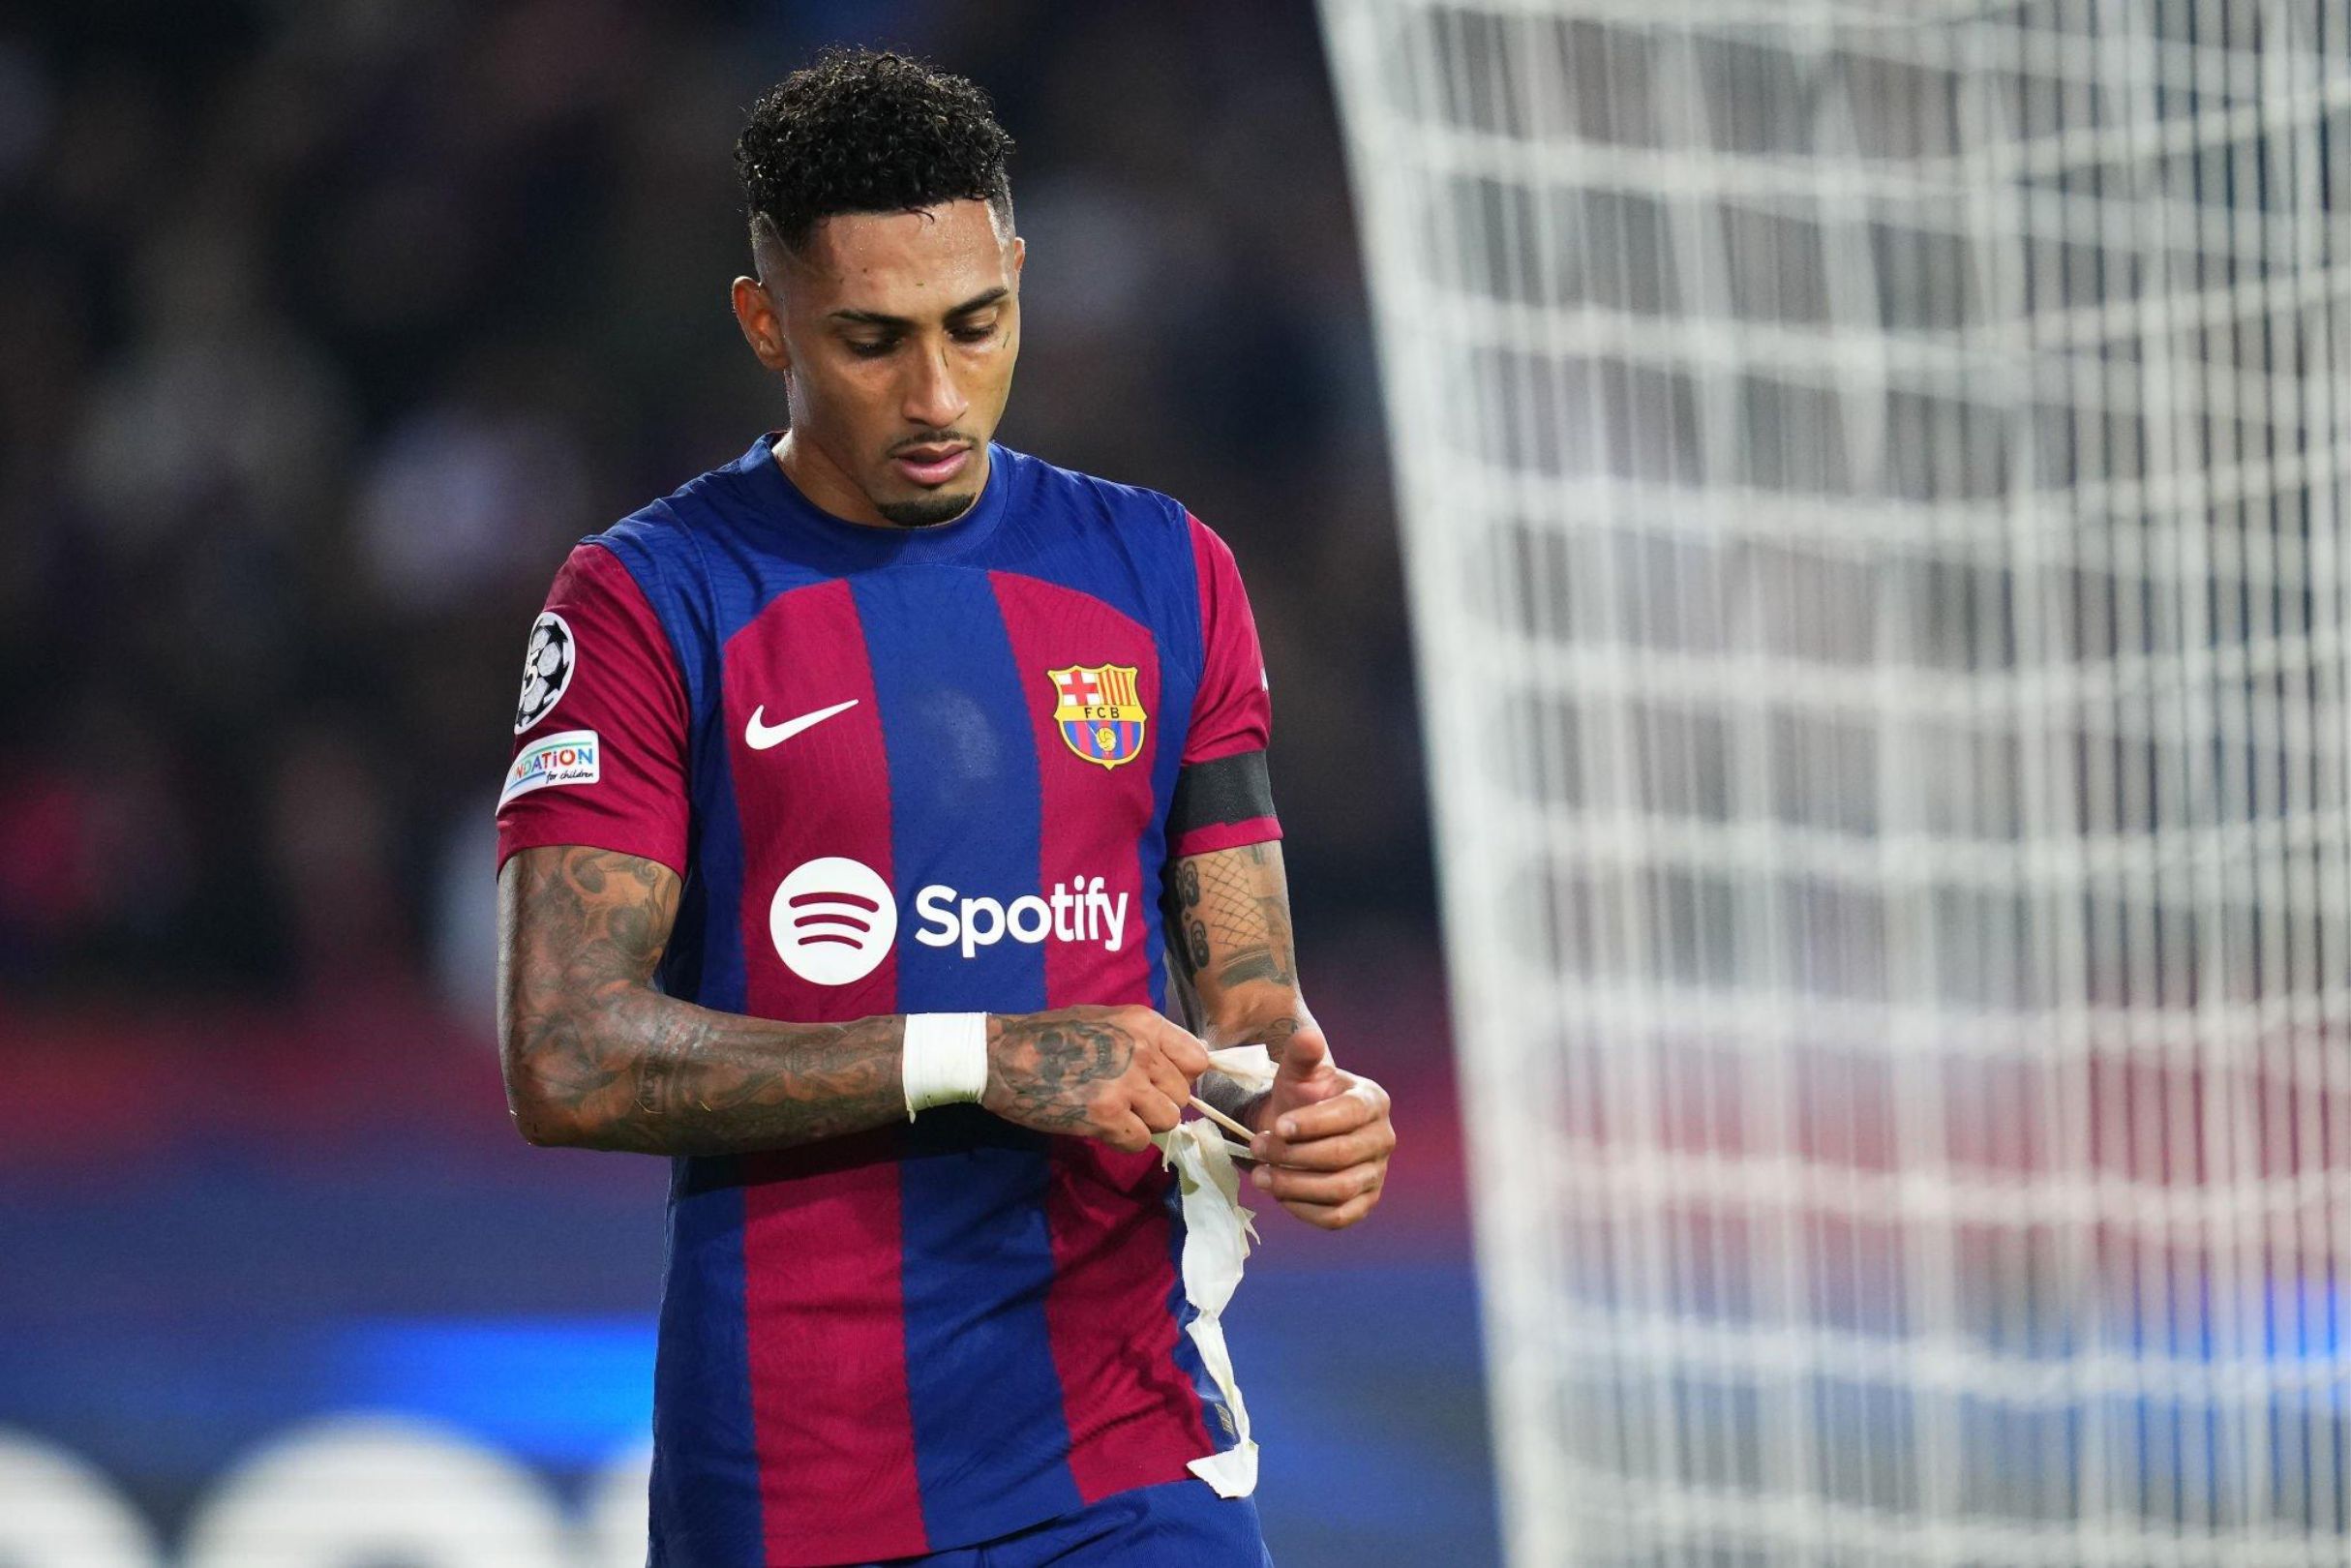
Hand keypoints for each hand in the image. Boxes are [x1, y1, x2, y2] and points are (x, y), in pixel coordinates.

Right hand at [983, 1005, 1211, 1152]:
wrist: (1002, 1057)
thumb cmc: (1050, 1035)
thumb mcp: (1106, 1019)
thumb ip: (1147, 1038)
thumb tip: (1189, 1061)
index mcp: (1144, 1023)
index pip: (1197, 1060)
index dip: (1181, 1075)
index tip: (1160, 1081)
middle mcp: (1142, 1051)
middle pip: (1182, 1095)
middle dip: (1159, 1101)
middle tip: (1128, 1099)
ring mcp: (1125, 1085)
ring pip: (1166, 1120)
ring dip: (1144, 1123)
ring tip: (1116, 1113)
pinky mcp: (1106, 1117)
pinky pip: (1140, 1142)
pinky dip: (1124, 1141)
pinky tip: (1102, 1127)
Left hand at [1246, 1021, 1393, 1229]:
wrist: (1299, 1129)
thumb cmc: (1301, 1097)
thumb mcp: (1298, 1072)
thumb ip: (1302, 1054)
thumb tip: (1308, 1036)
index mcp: (1372, 1101)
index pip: (1349, 1115)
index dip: (1312, 1123)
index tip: (1278, 1125)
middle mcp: (1383, 1139)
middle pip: (1340, 1156)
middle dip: (1293, 1155)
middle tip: (1257, 1149)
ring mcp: (1376, 1174)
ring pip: (1339, 1190)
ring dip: (1294, 1185)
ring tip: (1260, 1176)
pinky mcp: (1364, 1203)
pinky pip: (1339, 1217)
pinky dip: (1305, 1210)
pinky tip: (1280, 1195)